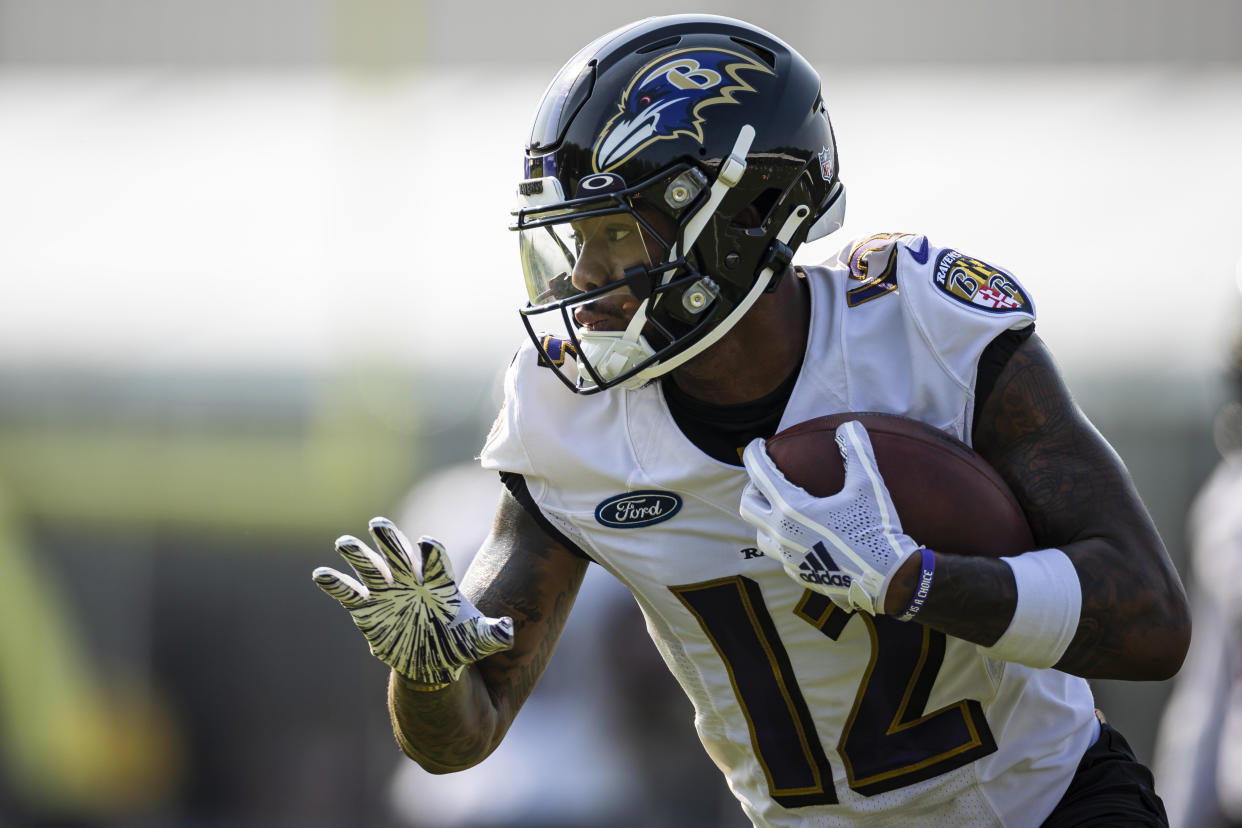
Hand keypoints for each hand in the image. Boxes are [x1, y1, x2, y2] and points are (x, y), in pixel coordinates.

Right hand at [312, 517, 514, 684]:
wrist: (433, 662)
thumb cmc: (457, 644)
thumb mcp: (478, 641)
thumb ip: (494, 634)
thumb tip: (509, 631)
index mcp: (438, 583)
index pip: (435, 559)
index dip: (431, 552)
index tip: (427, 544)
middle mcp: (411, 581)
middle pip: (398, 553)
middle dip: (389, 539)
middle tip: (378, 525)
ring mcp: (387, 593)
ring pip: (370, 567)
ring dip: (357, 554)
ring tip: (344, 543)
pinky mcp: (367, 609)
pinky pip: (348, 593)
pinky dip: (335, 583)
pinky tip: (320, 574)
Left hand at [739, 421, 920, 614]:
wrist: (887, 581)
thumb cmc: (876, 530)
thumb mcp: (868, 487)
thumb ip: (857, 452)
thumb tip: (849, 426)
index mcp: (792, 509)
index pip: (759, 474)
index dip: (754, 454)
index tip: (756, 444)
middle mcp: (782, 535)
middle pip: (748, 506)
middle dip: (753, 488)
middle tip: (768, 479)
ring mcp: (788, 558)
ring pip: (761, 535)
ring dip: (766, 518)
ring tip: (782, 508)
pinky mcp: (799, 575)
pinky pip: (782, 555)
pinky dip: (785, 540)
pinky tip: (805, 536)